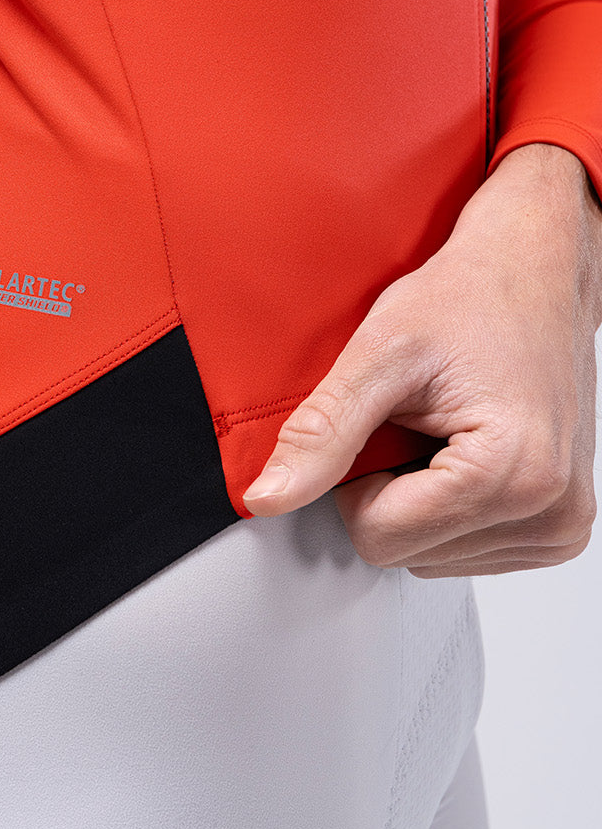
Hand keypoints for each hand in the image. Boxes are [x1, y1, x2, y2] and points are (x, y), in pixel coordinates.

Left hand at [242, 144, 601, 576]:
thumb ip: (323, 433)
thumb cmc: (470, 297)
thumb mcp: (380, 354)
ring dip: (421, 499)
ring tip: (447, 428)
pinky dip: (451, 505)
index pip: (378, 539)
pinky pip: (467, 551)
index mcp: (512, 473)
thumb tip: (267, 499)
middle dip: (390, 491)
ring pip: (431, 558)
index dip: (355, 481)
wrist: (534, 270)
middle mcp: (550, 512)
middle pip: (405, 554)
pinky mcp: (560, 528)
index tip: (382, 423)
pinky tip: (467, 447)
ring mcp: (561, 525)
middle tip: (418, 420)